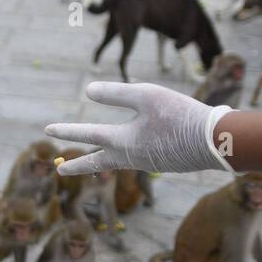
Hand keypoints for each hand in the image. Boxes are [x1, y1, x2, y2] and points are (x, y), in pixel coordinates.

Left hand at [46, 82, 233, 175]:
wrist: (215, 142)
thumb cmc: (180, 115)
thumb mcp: (146, 95)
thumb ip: (116, 94)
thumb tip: (89, 91)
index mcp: (122, 141)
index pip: (87, 134)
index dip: (66, 130)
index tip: (46, 130)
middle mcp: (130, 157)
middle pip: (96, 162)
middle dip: (77, 165)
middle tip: (59, 170)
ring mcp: (146, 162)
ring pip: (116, 161)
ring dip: (101, 160)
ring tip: (91, 160)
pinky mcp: (162, 162)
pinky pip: (136, 159)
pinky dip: (125, 156)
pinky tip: (132, 150)